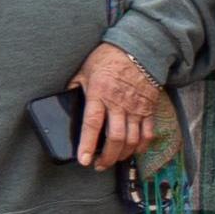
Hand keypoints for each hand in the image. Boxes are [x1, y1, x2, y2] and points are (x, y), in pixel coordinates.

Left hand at [70, 43, 163, 169]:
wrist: (139, 48)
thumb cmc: (108, 58)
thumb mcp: (84, 70)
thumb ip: (75, 88)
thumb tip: (65, 102)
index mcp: (100, 94)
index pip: (93, 124)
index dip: (87, 145)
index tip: (83, 160)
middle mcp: (119, 103)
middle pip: (115, 137)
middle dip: (107, 157)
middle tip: (98, 166)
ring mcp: (136, 107)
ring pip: (132, 138)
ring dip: (122, 154)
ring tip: (113, 160)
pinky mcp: (149, 108)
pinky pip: (148, 132)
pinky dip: (142, 145)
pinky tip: (133, 151)